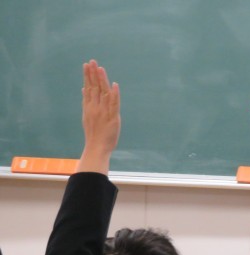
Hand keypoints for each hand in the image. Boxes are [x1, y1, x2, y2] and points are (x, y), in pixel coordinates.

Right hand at [77, 59, 120, 174]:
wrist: (96, 147)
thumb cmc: (93, 133)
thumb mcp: (87, 116)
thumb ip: (87, 102)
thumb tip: (84, 89)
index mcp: (89, 106)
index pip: (89, 88)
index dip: (88, 76)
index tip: (86, 65)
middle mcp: (95, 107)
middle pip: (94, 87)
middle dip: (93, 74)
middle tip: (92, 61)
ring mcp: (104, 112)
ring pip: (103, 93)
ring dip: (102, 80)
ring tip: (100, 68)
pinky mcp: (113, 118)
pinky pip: (114, 104)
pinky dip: (114, 95)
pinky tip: (114, 85)